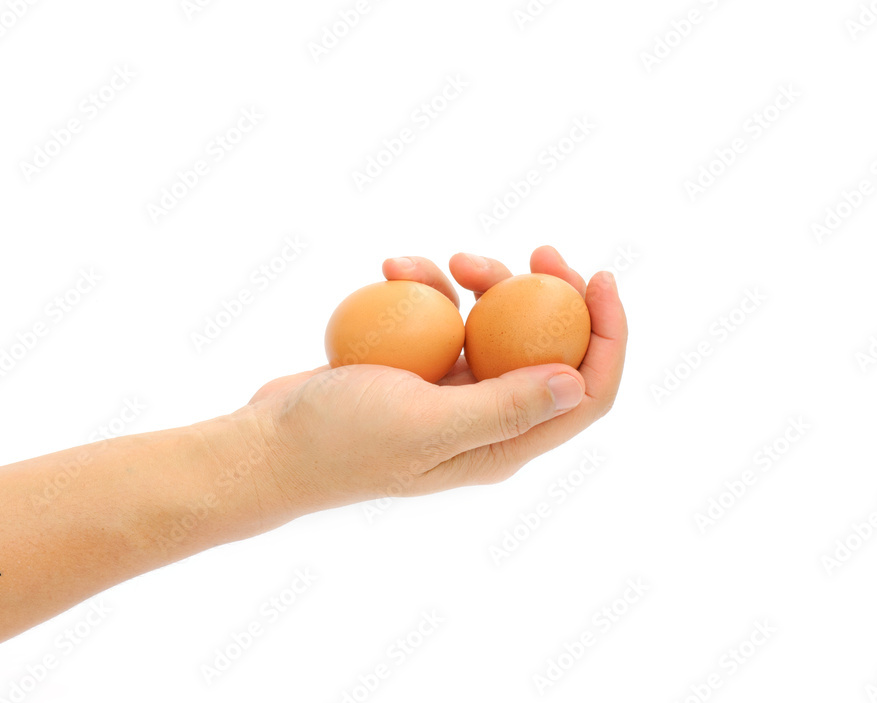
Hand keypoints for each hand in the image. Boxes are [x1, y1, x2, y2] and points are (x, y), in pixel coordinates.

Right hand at [232, 246, 626, 525]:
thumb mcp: (425, 425)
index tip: (599, 277)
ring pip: (496, 324)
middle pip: (550, 349)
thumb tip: (577, 381)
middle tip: (539, 250)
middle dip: (552, 295)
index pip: (586, 393)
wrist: (269, 444)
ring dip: (481, 282)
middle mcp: (489, 419)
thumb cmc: (341, 442)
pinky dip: (427, 287)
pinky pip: (444, 316)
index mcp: (504, 444)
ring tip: (448, 262)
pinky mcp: (420, 368)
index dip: (608, 336)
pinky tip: (393, 268)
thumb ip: (504, 407)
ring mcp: (453, 391)